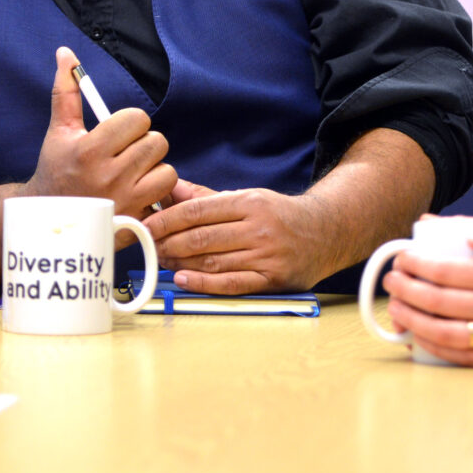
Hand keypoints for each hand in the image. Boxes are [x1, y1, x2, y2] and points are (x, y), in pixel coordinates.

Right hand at [25, 47, 175, 219]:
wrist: (49, 223)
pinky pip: (165, 195)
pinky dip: (156, 193)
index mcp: (90, 150)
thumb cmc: (56, 171)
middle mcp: (109, 176)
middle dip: (144, 144)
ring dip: (154, 169)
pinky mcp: (137, 221)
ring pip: (167, 169)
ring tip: (132, 174)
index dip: (131, 123)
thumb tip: (65, 53)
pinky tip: (136, 194)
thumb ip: (66, 91)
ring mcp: (125, 201)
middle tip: (126, 154)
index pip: (138, 119)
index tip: (118, 134)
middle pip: (157, 141)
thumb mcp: (59, 132)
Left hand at [143, 178, 333, 293]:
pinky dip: (204, 283)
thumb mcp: (247, 197)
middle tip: (149, 247)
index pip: (199, 211)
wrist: (326, 232)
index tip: (147, 225)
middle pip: (202, 238)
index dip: (168, 219)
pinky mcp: (272, 280)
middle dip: (169, 243)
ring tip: (162, 262)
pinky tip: (183, 279)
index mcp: (250, 202)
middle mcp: (259, 228)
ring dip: (180, 264)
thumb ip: (207, 197)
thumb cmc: (278, 216)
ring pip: (213, 261)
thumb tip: (169, 189)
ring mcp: (267, 255)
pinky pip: (231, 284)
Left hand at [381, 225, 472, 366]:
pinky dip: (437, 349)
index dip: (419, 264)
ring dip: (414, 321)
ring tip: (396, 309)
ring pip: (446, 332)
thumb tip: (466, 235)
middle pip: (441, 301)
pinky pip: (464, 358)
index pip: (450, 270)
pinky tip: (421, 338)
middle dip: (408, 289)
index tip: (403, 258)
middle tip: (390, 280)